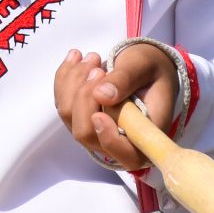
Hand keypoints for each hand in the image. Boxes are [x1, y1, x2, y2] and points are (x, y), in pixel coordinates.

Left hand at [54, 44, 176, 172]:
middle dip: (84, 96)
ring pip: (68, 115)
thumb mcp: (144, 66)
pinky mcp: (79, 117)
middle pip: (86, 133)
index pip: (127, 155)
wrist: (143, 65)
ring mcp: (94, 132)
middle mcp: (118, 141)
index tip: (99, 114)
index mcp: (145, 136)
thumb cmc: (151, 67)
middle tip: (97, 65)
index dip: (110, 139)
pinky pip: (62, 102)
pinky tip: (75, 57)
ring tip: (92, 57)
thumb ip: (126, 79)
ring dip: (74, 81)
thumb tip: (101, 95)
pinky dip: (65, 78)